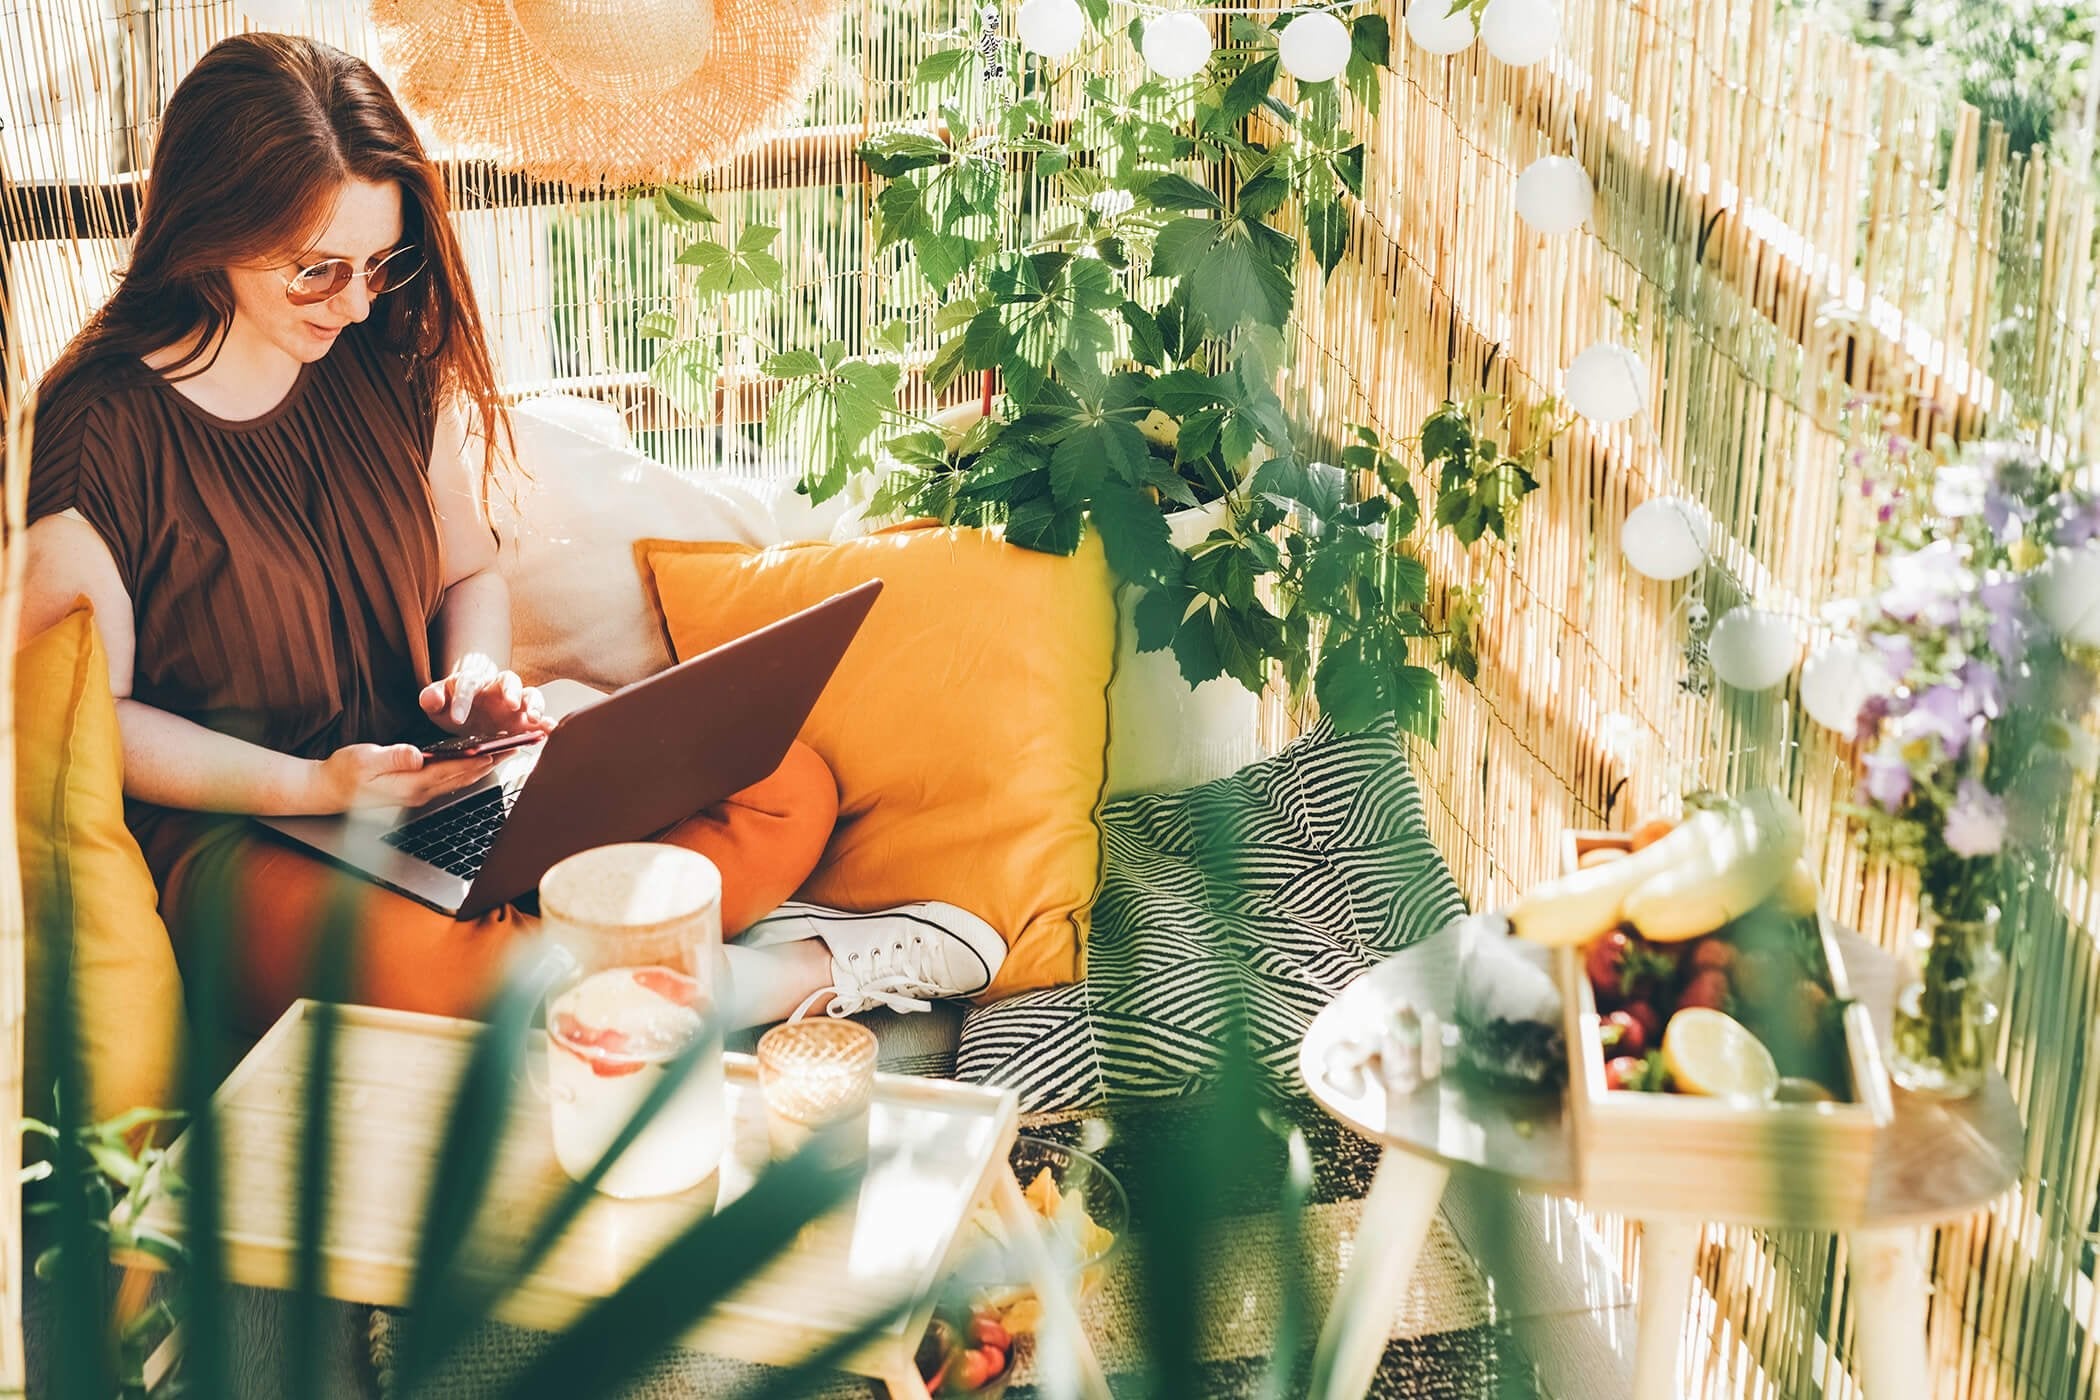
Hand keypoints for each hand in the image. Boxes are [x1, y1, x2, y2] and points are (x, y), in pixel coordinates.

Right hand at [309, 743, 498, 812]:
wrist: (328, 791)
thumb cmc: (343, 773)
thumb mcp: (364, 760)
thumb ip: (392, 758)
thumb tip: (417, 754)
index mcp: (411, 785)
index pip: (451, 771)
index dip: (476, 759)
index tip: (498, 749)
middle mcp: (420, 792)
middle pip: (462, 776)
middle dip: (489, 762)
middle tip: (514, 748)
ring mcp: (419, 793)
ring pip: (458, 779)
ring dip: (482, 766)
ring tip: (504, 752)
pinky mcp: (415, 789)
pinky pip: (448, 780)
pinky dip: (466, 769)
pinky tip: (476, 760)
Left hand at [419, 654, 548, 737]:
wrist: (468, 714)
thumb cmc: (453, 705)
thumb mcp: (437, 704)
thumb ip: (432, 699)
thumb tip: (431, 699)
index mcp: (472, 681)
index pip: (469, 683)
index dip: (463, 700)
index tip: (457, 719)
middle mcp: (497, 688)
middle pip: (509, 680)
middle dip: (512, 691)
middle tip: (511, 704)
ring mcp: (515, 703)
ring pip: (530, 695)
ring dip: (534, 705)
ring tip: (534, 718)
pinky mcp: (525, 719)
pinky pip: (541, 718)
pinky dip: (548, 723)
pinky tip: (552, 730)